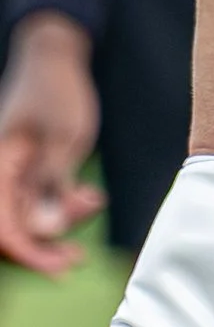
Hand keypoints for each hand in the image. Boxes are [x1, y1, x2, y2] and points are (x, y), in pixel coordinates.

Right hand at [0, 13, 103, 276]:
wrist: (55, 58)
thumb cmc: (56, 91)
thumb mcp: (64, 138)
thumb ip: (54, 183)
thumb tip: (48, 229)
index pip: (4, 227)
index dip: (28, 253)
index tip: (59, 268)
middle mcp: (0, 175)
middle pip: (15, 228)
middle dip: (47, 243)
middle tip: (78, 254)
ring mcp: (14, 174)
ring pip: (31, 217)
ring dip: (61, 221)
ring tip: (92, 202)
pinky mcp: (31, 171)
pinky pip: (41, 201)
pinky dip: (64, 206)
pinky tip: (90, 198)